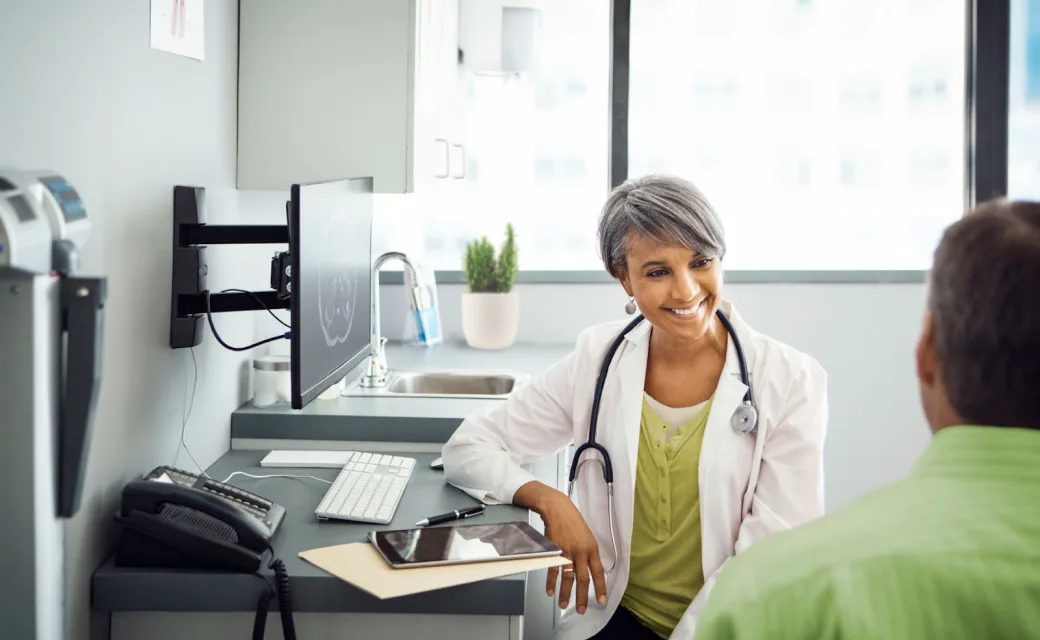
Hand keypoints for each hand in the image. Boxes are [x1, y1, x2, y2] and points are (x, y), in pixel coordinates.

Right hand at [540, 494, 607, 613]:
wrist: (558, 508)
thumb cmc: (573, 522)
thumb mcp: (587, 537)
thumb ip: (589, 554)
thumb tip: (591, 570)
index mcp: (592, 549)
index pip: (598, 572)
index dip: (601, 588)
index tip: (602, 601)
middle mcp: (581, 552)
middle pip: (583, 579)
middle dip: (582, 597)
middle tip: (581, 610)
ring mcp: (567, 551)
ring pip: (567, 577)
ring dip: (565, 593)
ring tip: (564, 605)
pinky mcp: (555, 550)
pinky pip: (553, 570)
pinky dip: (551, 582)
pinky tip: (550, 591)